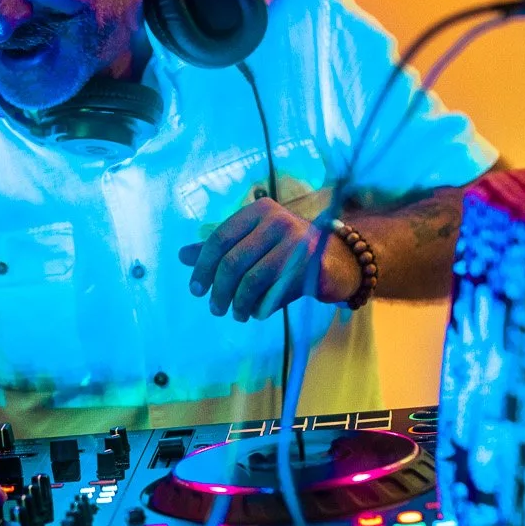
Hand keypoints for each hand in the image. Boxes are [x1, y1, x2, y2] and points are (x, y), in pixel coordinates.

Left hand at [180, 200, 361, 318]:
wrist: (342, 260)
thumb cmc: (290, 251)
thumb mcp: (254, 243)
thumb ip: (221, 248)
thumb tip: (182, 255)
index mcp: (259, 211)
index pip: (219, 239)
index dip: (203, 267)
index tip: (196, 290)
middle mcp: (278, 221)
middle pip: (233, 261)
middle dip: (219, 290)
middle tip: (216, 308)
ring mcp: (297, 243)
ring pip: (252, 279)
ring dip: (239, 303)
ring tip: (236, 314)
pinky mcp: (311, 267)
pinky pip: (275, 292)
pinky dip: (260, 306)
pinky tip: (256, 312)